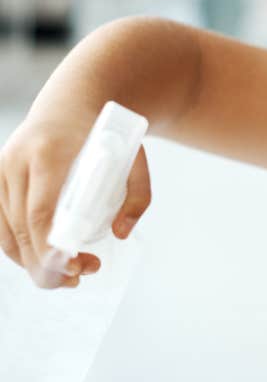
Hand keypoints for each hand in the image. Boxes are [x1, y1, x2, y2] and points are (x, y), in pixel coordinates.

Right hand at [0, 113, 150, 287]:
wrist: (73, 102)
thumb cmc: (106, 135)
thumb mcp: (135, 160)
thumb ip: (137, 196)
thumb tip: (121, 234)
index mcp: (50, 154)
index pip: (41, 212)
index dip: (52, 248)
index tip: (77, 269)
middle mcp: (18, 161)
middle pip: (23, 228)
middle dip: (48, 264)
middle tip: (80, 279)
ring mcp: (2, 169)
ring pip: (7, 231)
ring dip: (34, 262)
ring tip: (69, 276)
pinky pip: (0, 224)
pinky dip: (19, 249)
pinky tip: (43, 261)